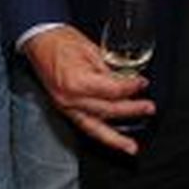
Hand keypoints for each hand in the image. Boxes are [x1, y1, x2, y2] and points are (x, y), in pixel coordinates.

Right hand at [22, 26, 153, 154]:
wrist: (39, 41)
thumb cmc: (61, 41)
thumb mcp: (91, 49)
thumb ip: (109, 69)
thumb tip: (128, 80)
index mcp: (77, 82)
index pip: (112, 91)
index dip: (131, 87)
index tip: (142, 83)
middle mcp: (71, 99)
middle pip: (107, 110)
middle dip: (131, 110)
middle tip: (148, 108)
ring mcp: (65, 107)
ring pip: (94, 128)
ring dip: (114, 139)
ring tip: (130, 147)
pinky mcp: (64, 109)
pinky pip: (84, 126)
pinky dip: (100, 134)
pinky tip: (112, 140)